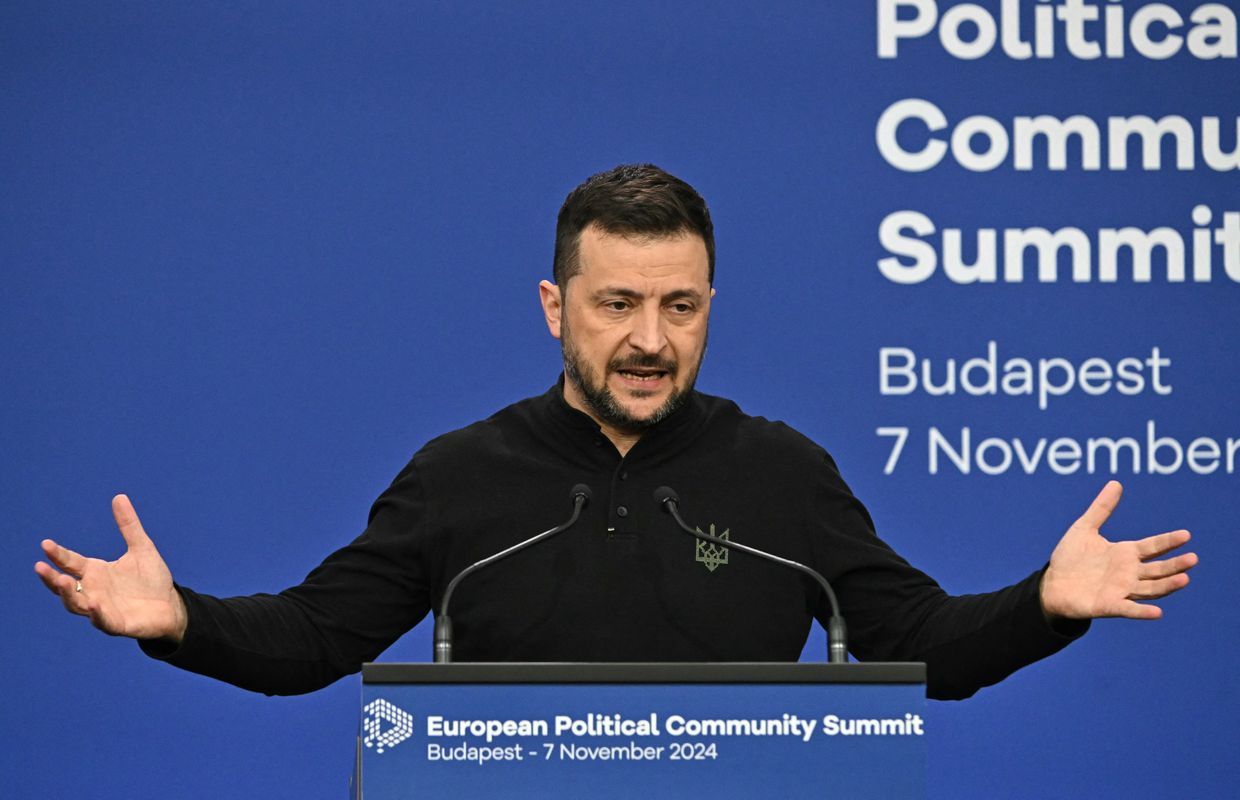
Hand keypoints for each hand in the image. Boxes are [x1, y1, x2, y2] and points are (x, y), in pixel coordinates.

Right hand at [34, 494, 187, 641]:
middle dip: (52, 578)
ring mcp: (101, 609)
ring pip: (77, 605)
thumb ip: (129, 525)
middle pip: (65, 587)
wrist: (170, 605)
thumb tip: (119, 496)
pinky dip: (97, 614)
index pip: (71, 562)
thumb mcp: (141, 547)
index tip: (46, 544)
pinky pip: (102, 621)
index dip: (58, 555)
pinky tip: (94, 605)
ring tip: (65, 581)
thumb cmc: (151, 579)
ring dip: (69, 595)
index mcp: (95, 572)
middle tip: (40, 567)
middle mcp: (93, 591)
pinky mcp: (116, 624)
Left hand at [1041, 481, 1197, 619]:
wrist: (1052, 583)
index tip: (1186, 535)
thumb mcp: (1084, 528)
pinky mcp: (1109, 606)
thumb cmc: (1070, 557)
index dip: (1168, 541)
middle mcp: (1128, 573)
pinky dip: (1142, 612)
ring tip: (1184, 579)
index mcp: (1125, 553)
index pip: (1152, 547)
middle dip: (1175, 564)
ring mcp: (1121, 590)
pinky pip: (1129, 609)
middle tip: (1193, 558)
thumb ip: (1101, 508)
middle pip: (1158, 569)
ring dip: (1167, 585)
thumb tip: (1116, 483)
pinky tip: (1157, 612)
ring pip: (1150, 589)